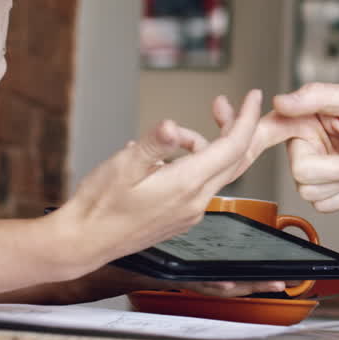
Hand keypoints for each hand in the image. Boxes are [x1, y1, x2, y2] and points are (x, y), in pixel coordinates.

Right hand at [52, 90, 269, 275]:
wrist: (84, 242)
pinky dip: (193, 162)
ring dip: (205, 145)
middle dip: (235, 127)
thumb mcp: (123, 166)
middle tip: (222, 105)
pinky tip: (162, 156)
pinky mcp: (181, 217)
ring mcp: (190, 212)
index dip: (247, 118)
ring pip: (217, 171)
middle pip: (236, 159)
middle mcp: (196, 201)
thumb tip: (171, 126)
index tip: (254, 96)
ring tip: (172, 135)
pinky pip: (201, 183)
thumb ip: (152, 144)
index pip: (233, 146)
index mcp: (186, 185)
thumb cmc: (99, 206)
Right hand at [263, 83, 338, 212]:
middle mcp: (305, 145)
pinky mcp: (329, 190)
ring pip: (310, 191)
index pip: (270, 128)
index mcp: (305, 118)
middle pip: (299, 171)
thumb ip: (316, 96)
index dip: (253, 138)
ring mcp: (317, 169)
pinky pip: (324, 205)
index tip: (252, 142)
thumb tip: (280, 102)